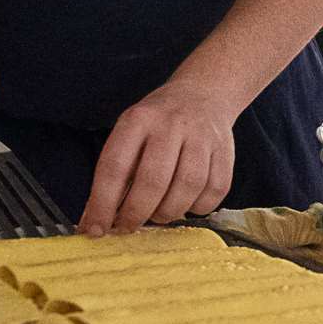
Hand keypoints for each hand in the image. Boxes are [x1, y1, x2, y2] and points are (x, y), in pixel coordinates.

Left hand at [80, 80, 236, 234]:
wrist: (203, 94)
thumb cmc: (158, 122)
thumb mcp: (129, 133)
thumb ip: (115, 173)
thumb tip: (98, 220)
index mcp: (139, 119)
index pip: (115, 167)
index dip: (103, 204)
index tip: (95, 229)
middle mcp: (172, 124)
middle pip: (153, 181)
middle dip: (137, 214)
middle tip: (129, 226)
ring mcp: (203, 136)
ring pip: (187, 188)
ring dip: (168, 213)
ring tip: (159, 214)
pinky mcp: (226, 151)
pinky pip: (215, 191)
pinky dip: (198, 207)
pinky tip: (186, 202)